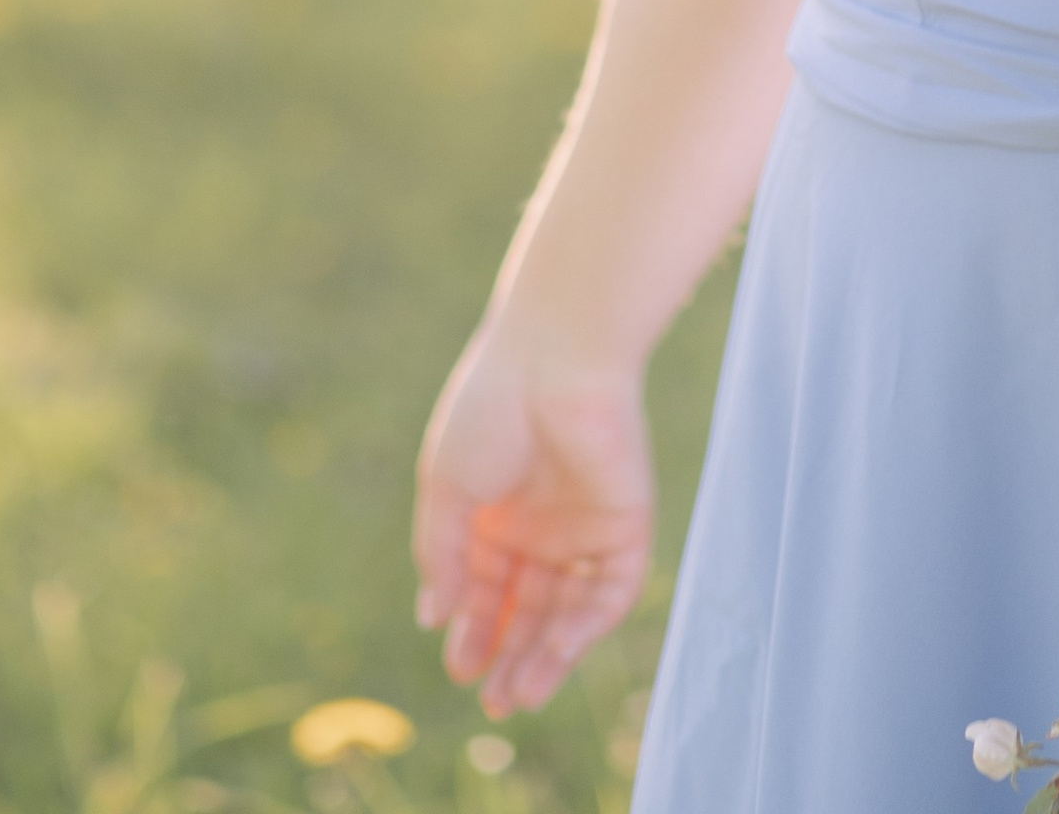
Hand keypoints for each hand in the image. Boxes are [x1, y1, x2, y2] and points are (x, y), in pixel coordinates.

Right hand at [413, 318, 654, 716]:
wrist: (556, 354)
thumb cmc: (491, 408)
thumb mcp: (447, 487)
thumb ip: (442, 556)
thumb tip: (433, 621)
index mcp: (495, 510)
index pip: (486, 587)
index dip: (473, 629)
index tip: (458, 667)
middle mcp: (542, 523)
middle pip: (528, 607)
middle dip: (509, 655)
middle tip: (492, 703)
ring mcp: (585, 525)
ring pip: (568, 610)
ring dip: (546, 656)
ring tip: (518, 698)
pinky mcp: (626, 523)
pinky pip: (608, 591)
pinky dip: (583, 628)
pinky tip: (554, 654)